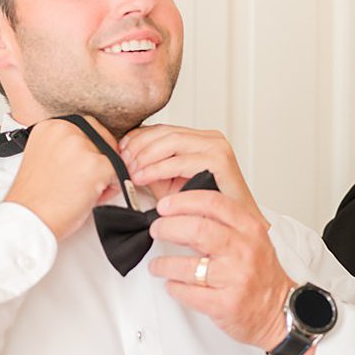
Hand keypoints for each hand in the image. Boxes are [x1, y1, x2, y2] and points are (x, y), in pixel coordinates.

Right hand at [3, 116, 120, 240]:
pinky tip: (92, 197)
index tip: (83, 164)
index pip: (86, 128)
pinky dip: (111, 188)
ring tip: (85, 191)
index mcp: (51, 126)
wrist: (29, 219)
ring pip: (111, 156)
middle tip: (87, 180)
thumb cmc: (34, 198)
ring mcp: (82, 147)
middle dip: (100, 158)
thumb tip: (90, 150)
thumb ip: (64, 148)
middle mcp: (66, 130)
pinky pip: (118, 173)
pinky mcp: (96, 166)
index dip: (90, 149)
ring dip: (105, 174)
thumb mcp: (43, 157)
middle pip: (101, 138)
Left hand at [120, 124, 260, 212]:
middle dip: (139, 146)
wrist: (234, 225)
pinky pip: (180, 161)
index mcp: (200, 139)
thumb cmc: (206, 208)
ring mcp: (217, 146)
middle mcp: (210, 138)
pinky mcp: (220, 160)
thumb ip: (152, 170)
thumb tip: (127, 161)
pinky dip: (158, 169)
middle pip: (165, 132)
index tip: (120, 150)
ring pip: (171, 142)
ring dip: (146, 156)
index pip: (163, 129)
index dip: (138, 138)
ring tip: (132, 171)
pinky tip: (144, 178)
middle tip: (123, 162)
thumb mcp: (171, 184)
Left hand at [148, 189, 292, 349]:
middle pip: (197, 229)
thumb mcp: (252, 240)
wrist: (280, 311)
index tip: (165, 206)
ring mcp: (235, 278)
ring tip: (158, 265)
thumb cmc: (262, 276)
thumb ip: (223, 224)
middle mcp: (244, 251)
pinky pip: (187, 293)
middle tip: (157, 230)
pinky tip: (172, 284)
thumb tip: (183, 214)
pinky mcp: (224, 304)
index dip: (182, 201)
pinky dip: (173, 288)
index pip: (213, 203)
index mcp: (250, 229)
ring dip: (164, 264)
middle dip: (167, 227)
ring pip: (187, 266)